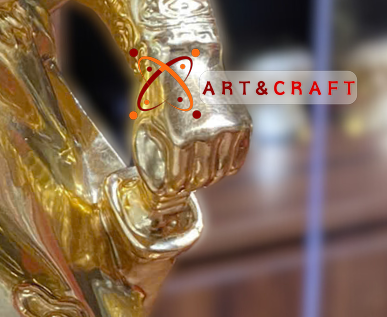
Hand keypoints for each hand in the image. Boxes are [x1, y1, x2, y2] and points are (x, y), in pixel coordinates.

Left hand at [131, 48, 251, 199]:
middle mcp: (205, 136)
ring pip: (220, 174)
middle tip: (185, 181)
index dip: (172, 188)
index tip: (170, 187)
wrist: (186, 59)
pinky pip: (238, 160)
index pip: (178, 183)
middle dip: (191, 184)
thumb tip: (158, 187)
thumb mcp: (145, 128)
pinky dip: (227, 168)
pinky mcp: (241, 123)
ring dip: (208, 178)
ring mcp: (225, 129)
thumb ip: (150, 159)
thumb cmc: (161, 97)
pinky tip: (216, 165)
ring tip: (199, 172)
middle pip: (200, 180)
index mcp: (178, 140)